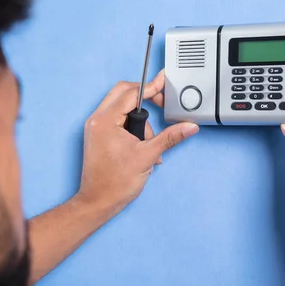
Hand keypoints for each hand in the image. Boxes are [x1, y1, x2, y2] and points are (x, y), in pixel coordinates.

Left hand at [76, 69, 198, 213]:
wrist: (98, 202)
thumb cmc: (115, 183)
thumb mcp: (147, 156)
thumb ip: (170, 137)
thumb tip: (189, 127)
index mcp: (105, 120)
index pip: (131, 93)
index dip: (150, 88)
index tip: (163, 83)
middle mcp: (96, 120)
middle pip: (122, 93)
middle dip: (144, 98)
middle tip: (160, 104)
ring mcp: (95, 127)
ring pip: (120, 107)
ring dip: (139, 119)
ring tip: (148, 142)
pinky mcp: (97, 136)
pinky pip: (116, 120)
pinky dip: (131, 127)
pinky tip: (141, 145)